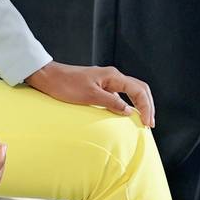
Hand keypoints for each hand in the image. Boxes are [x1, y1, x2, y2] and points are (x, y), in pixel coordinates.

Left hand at [27, 59, 155, 126]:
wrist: (49, 78)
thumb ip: (111, 103)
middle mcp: (113, 77)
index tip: (147, 123)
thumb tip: (128, 111)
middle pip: (139, 89)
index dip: (146, 107)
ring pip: (131, 92)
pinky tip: (126, 116)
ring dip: (139, 105)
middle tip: (150, 123)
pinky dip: (128, 105)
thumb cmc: (66, 85)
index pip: (138, 90)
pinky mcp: (101, 88)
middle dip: (148, 106)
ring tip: (143, 120)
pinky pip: (120, 96)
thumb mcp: (89, 96)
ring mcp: (107, 82)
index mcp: (113, 76)